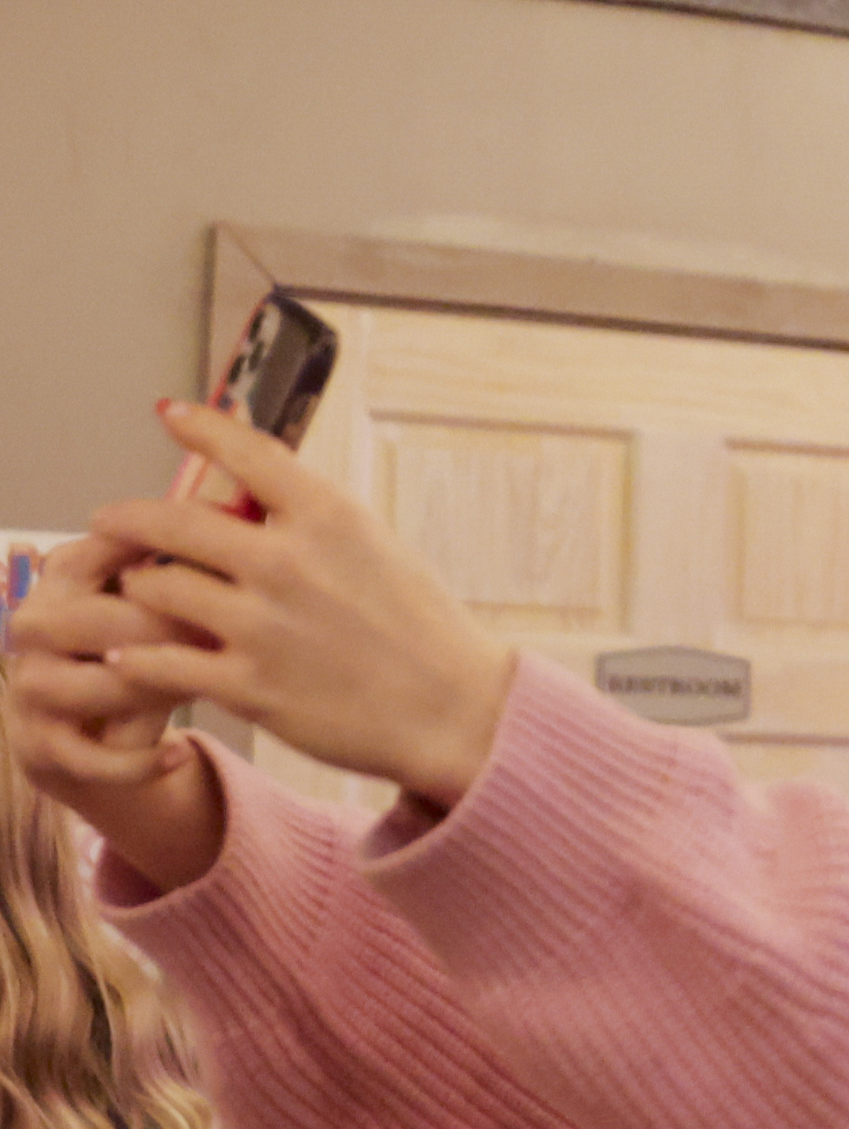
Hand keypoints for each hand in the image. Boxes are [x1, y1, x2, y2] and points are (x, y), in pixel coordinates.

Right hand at [4, 534, 224, 889]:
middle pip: (86, 618)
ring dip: (146, 688)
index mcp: (68, 574)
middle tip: (219, 633)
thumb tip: (262, 525)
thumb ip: (199, 571)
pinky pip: (88, 757)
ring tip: (198, 686)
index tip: (226, 564)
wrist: (110, 737)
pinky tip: (181, 753)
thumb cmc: (157, 653)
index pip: (101, 546)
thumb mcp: (174, 606)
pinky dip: (138, 760)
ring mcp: (33, 687)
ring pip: (83, 684)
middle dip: (157, 626)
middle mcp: (38, 624)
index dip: (163, 554)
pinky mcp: (42, 747)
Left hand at [82, 401, 515, 808]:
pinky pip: (160, 663)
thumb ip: (317, 522)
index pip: (244, 451)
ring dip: (139, 589)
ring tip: (138, 596)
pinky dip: (139, 658)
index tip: (170, 413)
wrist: (459, 715)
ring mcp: (263, 627)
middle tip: (108, 523)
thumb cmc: (427, 634)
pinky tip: (131, 657)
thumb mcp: (382, 551)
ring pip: (156, 588)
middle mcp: (287, 564)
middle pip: (170, 521)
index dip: (198, 425)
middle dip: (127, 519)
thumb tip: (260, 492)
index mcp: (330, 519)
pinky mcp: (249, 687)